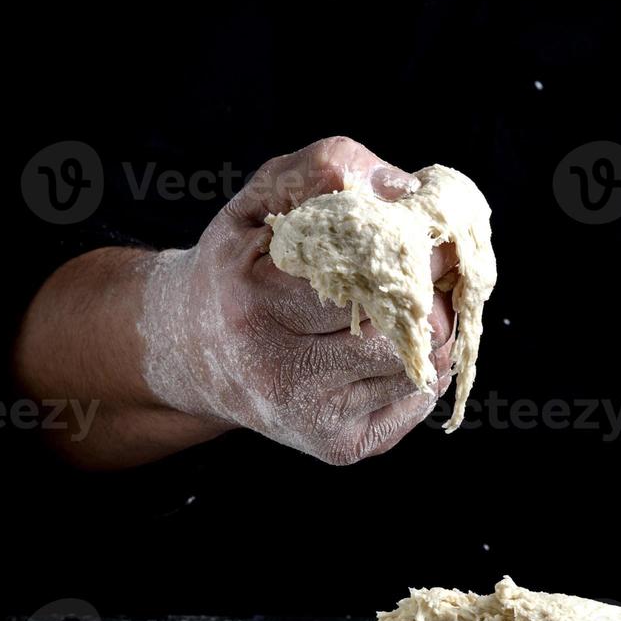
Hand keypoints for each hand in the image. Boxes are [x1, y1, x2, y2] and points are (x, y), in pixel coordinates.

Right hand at [138, 136, 456, 464]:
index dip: (409, 251)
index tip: (423, 236)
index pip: (366, 273)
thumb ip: (325, 172)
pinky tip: (383, 352)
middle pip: (401, 327)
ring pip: (418, 366)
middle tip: (422, 273)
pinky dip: (418, 370)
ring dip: (425, 332)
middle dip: (424, 293)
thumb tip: (402, 188)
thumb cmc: (239, 267)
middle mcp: (278, 371)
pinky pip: (416, 402)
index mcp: (255, 302)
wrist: (194, 350)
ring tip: (396, 312)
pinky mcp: (338, 447)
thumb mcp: (261, 202)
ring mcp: (310, 418)